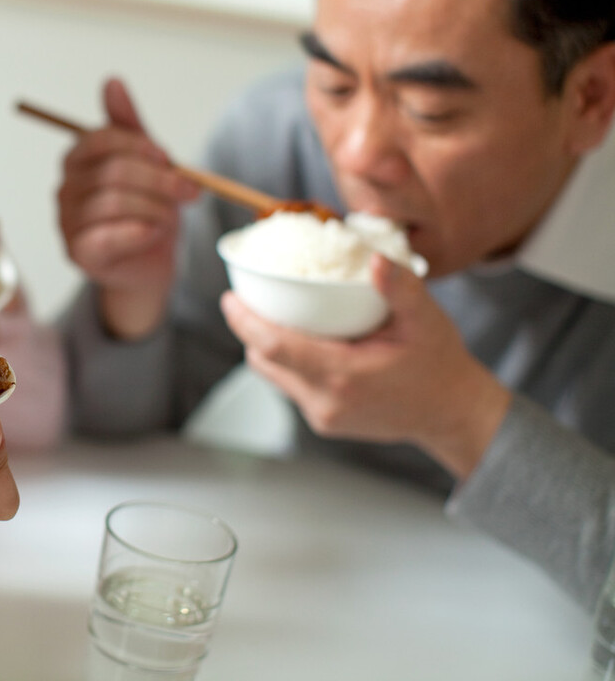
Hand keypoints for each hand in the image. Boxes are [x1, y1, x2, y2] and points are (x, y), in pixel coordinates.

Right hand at [56, 77, 198, 337]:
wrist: (149, 262)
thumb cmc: (146, 209)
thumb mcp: (146, 163)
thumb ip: (130, 126)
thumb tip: (112, 81)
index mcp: (78, 159)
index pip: (102, 139)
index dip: (139, 146)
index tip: (169, 158)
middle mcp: (65, 188)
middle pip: (113, 172)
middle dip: (159, 180)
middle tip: (190, 191)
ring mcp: (67, 221)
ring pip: (115, 203)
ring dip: (155, 209)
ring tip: (170, 218)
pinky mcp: (78, 252)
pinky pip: (108, 236)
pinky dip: (139, 232)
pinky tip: (152, 233)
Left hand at [220, 255, 510, 479]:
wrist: (451, 413)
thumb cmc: (438, 364)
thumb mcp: (425, 320)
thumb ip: (400, 289)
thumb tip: (376, 259)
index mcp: (343, 375)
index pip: (272, 346)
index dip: (244, 321)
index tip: (229, 297)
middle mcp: (325, 400)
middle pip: (263, 360)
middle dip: (249, 329)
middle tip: (247, 298)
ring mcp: (322, 416)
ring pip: (273, 374)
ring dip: (267, 346)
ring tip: (272, 315)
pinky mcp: (324, 422)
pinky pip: (291, 386)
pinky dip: (288, 362)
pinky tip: (302, 340)